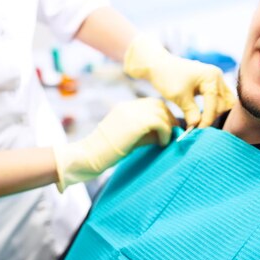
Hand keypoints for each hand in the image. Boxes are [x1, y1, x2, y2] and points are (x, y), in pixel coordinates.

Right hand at [53, 98, 175, 191]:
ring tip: (165, 141)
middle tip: (172, 134)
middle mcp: (128, 106)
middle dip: (169, 118)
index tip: (168, 129)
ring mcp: (130, 113)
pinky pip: (159, 123)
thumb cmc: (106, 152)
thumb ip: (146, 132)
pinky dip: (165, 132)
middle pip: (158, 104)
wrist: (88, 156)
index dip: (163, 115)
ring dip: (168, 126)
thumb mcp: (129, 138)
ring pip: (161, 112)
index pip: (151, 103)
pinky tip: (162, 143)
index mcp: (125, 107)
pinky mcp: (134, 123)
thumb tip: (167, 133)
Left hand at [123, 35, 236, 127]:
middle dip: (213, 116)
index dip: (207, 119)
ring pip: (225, 102)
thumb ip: (191, 113)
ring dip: (215, 113)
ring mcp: (216, 79)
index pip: (215, 103)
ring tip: (201, 122)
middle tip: (199, 126)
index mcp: (211, 77)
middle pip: (225, 103)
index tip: (198, 131)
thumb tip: (197, 127)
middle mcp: (217, 76)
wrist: (159, 66)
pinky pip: (219, 99)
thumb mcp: (178, 97)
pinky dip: (212, 108)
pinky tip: (201, 116)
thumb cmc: (167, 78)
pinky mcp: (212, 84)